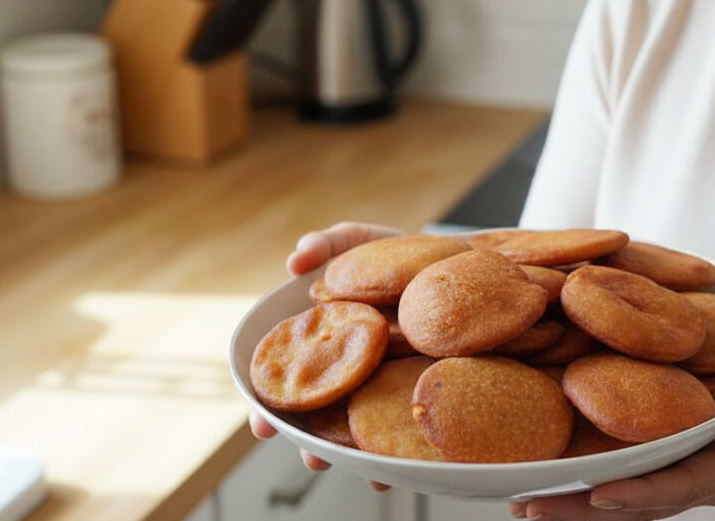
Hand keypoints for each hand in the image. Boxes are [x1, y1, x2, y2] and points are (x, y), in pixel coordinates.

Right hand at [250, 221, 404, 477]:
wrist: (452, 260)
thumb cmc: (390, 253)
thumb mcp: (356, 241)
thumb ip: (324, 245)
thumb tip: (295, 259)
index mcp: (322, 344)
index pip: (286, 382)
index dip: (268, 407)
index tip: (263, 426)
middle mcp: (348, 372)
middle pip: (322, 416)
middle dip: (313, 442)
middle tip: (313, 458)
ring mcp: (384, 383)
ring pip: (365, 425)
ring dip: (361, 452)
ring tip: (366, 472)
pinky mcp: (421, 385)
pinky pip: (412, 417)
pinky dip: (409, 445)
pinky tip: (410, 461)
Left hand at [509, 363, 714, 519]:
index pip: (676, 486)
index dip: (635, 493)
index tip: (593, 493)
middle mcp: (705, 479)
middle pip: (637, 503)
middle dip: (583, 508)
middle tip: (526, 508)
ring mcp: (692, 475)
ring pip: (629, 498)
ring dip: (579, 503)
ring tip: (526, 503)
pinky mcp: (684, 461)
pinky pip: (635, 478)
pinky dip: (597, 484)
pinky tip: (562, 478)